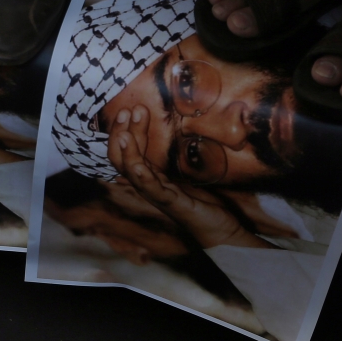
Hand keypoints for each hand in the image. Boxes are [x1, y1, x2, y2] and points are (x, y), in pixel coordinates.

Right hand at [107, 105, 273, 249]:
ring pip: (131, 171)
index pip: (129, 150)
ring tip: (126, 130)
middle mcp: (148, 185)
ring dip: (127, 150)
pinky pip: (152, 190)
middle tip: (126, 112)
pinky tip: (137, 165)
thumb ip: (174, 159)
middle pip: (122, 159)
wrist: (221, 231)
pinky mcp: (172, 204)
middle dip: (120, 134)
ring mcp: (157, 195)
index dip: (127, 130)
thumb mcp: (185, 175)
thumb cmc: (203, 203)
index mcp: (150, 176)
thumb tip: (175, 131)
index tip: (131, 109)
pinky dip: (142, 177)